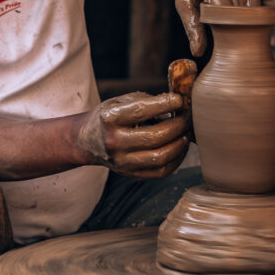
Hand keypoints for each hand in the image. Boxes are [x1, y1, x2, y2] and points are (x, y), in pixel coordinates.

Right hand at [75, 91, 189, 178]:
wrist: (87, 141)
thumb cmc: (108, 117)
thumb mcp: (119, 101)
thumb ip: (145, 100)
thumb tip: (177, 103)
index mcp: (109, 118)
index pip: (142, 110)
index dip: (165, 104)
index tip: (180, 100)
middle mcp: (114, 141)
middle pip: (155, 136)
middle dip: (178, 125)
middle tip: (187, 117)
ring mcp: (121, 162)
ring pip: (160, 157)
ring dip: (179, 144)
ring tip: (185, 133)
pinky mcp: (130, 174)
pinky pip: (161, 172)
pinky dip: (176, 160)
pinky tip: (179, 147)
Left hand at [176, 0, 274, 56]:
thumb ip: (191, 24)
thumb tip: (198, 52)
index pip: (223, 13)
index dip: (225, 30)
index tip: (225, 44)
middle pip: (242, 14)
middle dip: (240, 30)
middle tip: (235, 42)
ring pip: (258, 11)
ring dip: (255, 25)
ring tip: (249, 37)